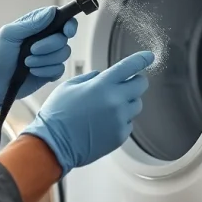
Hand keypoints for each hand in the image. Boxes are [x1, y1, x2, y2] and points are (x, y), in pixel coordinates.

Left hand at [0, 7, 77, 111]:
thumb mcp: (9, 34)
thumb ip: (31, 23)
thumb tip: (51, 12)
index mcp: (36, 27)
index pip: (61, 19)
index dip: (68, 24)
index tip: (66, 31)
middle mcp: (45, 40)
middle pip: (63, 38)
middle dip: (49, 45)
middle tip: (31, 50)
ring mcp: (48, 56)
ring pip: (63, 54)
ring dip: (44, 60)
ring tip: (27, 63)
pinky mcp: (50, 72)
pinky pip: (59, 69)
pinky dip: (46, 71)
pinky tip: (32, 72)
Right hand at [22, 51, 153, 175]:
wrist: (53, 144)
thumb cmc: (57, 114)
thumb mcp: (68, 87)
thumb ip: (89, 78)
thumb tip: (101, 75)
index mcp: (102, 85)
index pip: (129, 66)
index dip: (142, 59)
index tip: (148, 56)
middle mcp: (115, 101)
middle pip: (141, 85)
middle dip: (135, 82)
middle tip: (125, 84)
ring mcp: (119, 120)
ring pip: (136, 105)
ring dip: (127, 102)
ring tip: (107, 108)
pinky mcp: (120, 136)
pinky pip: (128, 123)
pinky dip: (120, 121)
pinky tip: (103, 123)